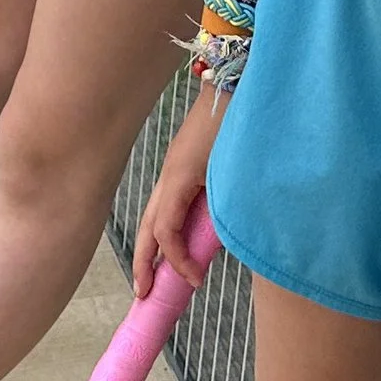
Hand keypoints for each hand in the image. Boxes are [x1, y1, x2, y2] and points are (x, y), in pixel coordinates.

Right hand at [132, 91, 223, 297]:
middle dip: (143, 262)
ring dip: (150, 246)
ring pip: (153, 214)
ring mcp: (173, 168)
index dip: (176, 261)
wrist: (234, 85)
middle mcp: (169, 175)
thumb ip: (226, 209)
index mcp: (178, 179)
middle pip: (147, 226)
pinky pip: (165, 203)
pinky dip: (165, 227)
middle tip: (142, 295)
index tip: (196, 281)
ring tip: (151, 275)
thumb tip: (222, 242)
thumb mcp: (233, 173)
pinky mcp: (181, 165)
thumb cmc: (238, 127)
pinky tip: (174, 240)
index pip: (166, 232)